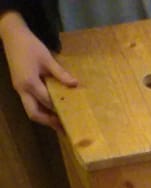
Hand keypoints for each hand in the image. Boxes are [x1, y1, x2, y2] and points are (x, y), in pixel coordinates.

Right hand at [1, 13, 76, 128]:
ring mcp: (19, 89)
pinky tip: (51, 110)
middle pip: (34, 113)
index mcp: (29, 83)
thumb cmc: (30, 45)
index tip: (72, 117)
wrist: (12, 35)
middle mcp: (22, 89)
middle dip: (48, 122)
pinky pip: (30, 103)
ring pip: (31, 110)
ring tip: (59, 123)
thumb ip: (60, 73)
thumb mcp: (47, 58)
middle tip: (63, 127)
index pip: (47, 101)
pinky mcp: (20, 86)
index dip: (59, 109)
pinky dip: (40, 109)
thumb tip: (75, 84)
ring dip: (44, 118)